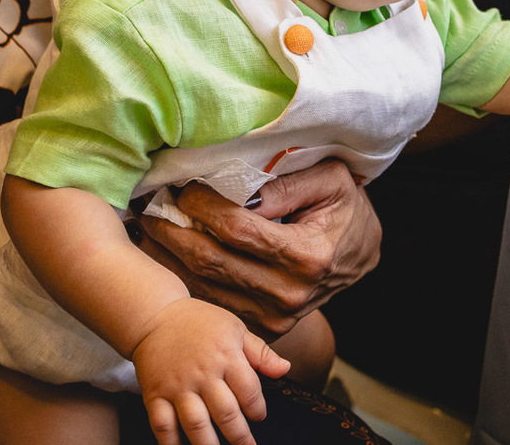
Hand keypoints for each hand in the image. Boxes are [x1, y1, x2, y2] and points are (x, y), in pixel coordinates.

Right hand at [134, 297, 288, 444]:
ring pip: (196, 424)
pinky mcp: (154, 394)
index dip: (257, 409)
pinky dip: (172, 443)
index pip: (249, 391)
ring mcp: (177, 386)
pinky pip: (162, 425)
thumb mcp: (236, 328)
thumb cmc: (200, 322)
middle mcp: (203, 374)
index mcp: (226, 356)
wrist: (156, 316)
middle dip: (240, 436)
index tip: (259, 417)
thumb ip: (261, 353)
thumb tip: (285, 369)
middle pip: (226, 413)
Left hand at [136, 159, 380, 338]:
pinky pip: (213, 304)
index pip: (236, 228)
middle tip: (149, 206)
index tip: (182, 187)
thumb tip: (239, 190)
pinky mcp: (265, 328)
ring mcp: (275, 317)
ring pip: (204, 288)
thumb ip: (287, 183)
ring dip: (167, 258)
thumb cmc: (344, 209)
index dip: (201, 206)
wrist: (362, 255)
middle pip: (211, 261)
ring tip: (147, 229)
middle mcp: (289, 293)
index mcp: (307, 255)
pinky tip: (165, 257)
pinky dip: (184, 281)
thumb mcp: (332, 180)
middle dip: (172, 231)